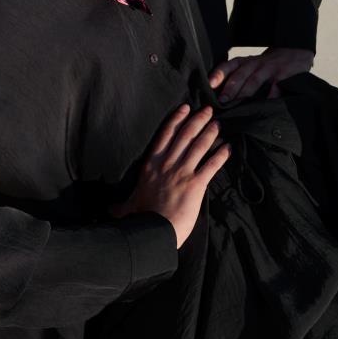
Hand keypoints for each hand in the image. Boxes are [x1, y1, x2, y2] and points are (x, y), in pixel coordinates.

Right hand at [107, 103, 230, 248]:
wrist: (153, 230)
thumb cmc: (139, 219)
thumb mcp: (127, 207)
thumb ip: (120, 205)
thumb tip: (109, 210)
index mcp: (151, 164)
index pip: (165, 135)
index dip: (176, 119)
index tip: (186, 108)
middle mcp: (167, 164)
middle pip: (185, 135)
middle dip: (198, 120)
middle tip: (208, 109)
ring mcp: (182, 172)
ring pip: (199, 146)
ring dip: (210, 133)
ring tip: (218, 124)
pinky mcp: (196, 184)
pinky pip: (211, 165)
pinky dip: (221, 155)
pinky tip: (228, 148)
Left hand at [208, 47, 314, 101]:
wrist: (294, 53)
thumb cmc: (267, 65)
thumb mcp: (251, 66)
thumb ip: (237, 76)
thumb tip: (217, 96)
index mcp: (245, 62)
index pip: (229, 65)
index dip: (219, 74)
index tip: (210, 84)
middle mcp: (255, 64)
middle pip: (240, 75)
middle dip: (230, 88)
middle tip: (222, 101)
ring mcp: (270, 69)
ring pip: (254, 81)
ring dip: (245, 93)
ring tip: (237, 106)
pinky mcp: (284, 76)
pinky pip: (275, 87)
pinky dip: (270, 97)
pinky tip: (264, 106)